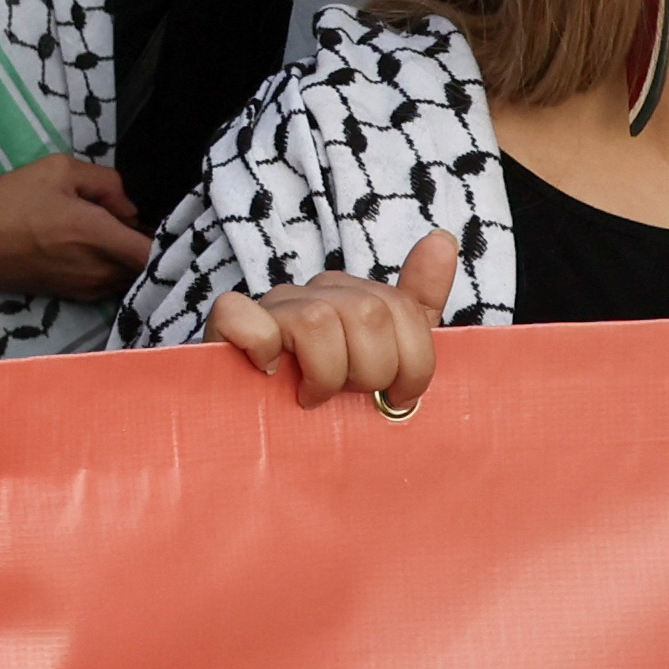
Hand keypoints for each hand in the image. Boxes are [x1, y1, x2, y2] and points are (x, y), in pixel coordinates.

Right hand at [0, 154, 153, 300]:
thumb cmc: (7, 200)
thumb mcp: (58, 169)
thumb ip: (107, 182)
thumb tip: (129, 206)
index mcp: (96, 235)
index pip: (154, 252)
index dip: (168, 238)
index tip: (167, 220)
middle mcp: (96, 269)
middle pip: (144, 265)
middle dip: (146, 244)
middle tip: (135, 219)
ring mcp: (84, 287)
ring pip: (126, 275)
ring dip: (127, 257)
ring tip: (110, 230)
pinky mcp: (70, 294)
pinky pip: (107, 282)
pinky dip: (109, 267)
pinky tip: (90, 245)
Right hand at [205, 232, 455, 412]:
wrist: (259, 430)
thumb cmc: (324, 394)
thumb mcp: (386, 356)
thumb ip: (419, 301)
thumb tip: (443, 238)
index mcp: (354, 296)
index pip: (404, 309)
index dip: (414, 364)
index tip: (396, 397)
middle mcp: (314, 292)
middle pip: (369, 313)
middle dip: (370, 372)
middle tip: (349, 398)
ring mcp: (270, 305)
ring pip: (318, 320)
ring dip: (324, 374)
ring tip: (311, 395)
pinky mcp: (225, 322)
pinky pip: (244, 315)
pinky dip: (262, 348)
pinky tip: (268, 373)